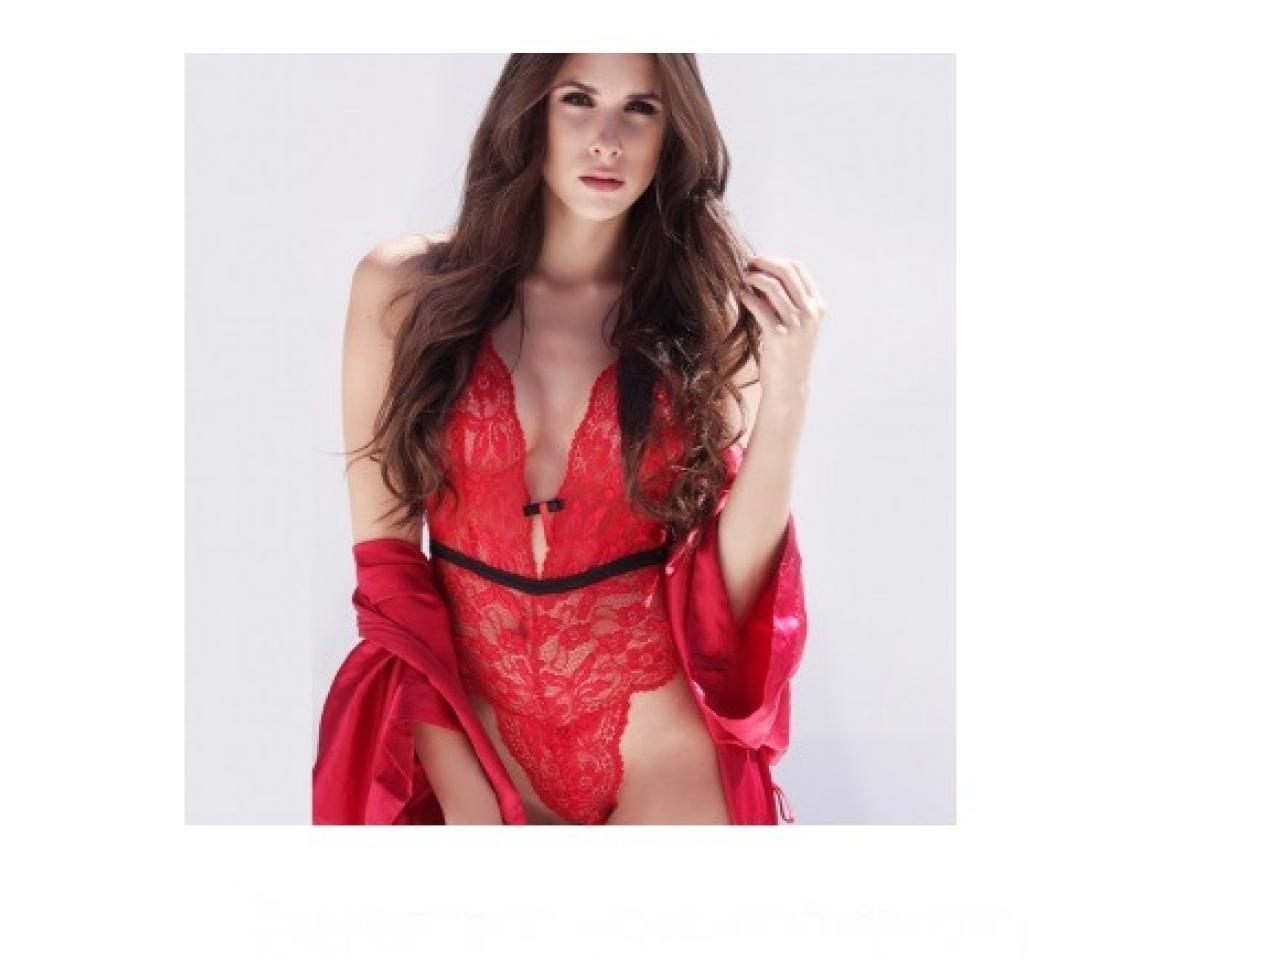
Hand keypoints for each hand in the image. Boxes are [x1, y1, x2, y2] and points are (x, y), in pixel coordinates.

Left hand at [738, 255, 825, 403]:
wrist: (789, 386)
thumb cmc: (788, 353)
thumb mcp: (795, 324)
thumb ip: (785, 301)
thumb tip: (761, 275)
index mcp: (817, 306)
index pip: (799, 269)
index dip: (777, 260)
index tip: (760, 262)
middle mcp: (810, 313)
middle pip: (786, 272)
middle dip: (764, 262)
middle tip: (748, 264)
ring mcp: (796, 325)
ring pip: (772, 286)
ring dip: (754, 277)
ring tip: (743, 278)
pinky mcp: (779, 336)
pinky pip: (760, 307)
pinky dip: (748, 297)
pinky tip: (741, 295)